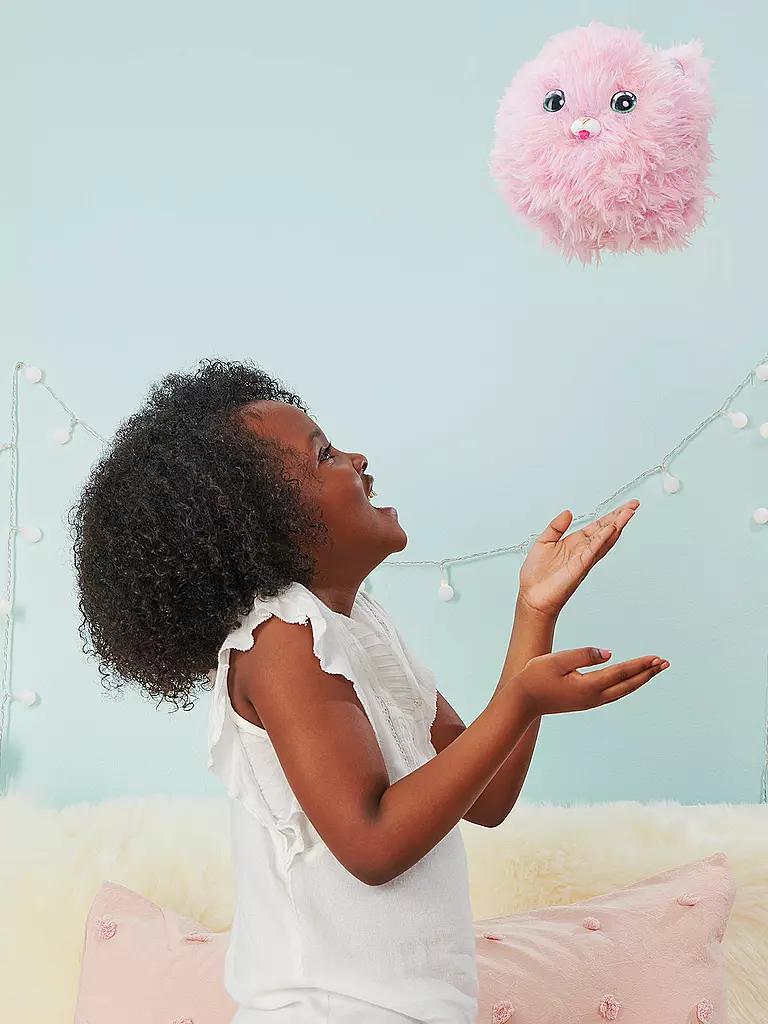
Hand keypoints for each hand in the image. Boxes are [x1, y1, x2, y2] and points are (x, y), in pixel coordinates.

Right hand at [514, 647, 668, 717]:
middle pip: (628, 684)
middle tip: (665, 663)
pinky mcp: (587, 702)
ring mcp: (591, 702)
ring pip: (623, 691)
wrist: (523, 701)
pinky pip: (614, 693)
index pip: (621, 672)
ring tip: (654, 669)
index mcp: (589, 686)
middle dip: (647, 673)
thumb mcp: (557, 660)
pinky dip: (627, 685)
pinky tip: (631, 679)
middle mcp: (594, 697)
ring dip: (640, 679)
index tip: (657, 657)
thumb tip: (609, 654)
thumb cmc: (536, 676)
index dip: (640, 664)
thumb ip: (583, 655)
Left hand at [519, 500, 638, 617]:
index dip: (611, 516)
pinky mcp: (579, 567)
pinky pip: (594, 550)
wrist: (532, 596)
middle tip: (634, 504)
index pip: (598, 527)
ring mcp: (584, 559)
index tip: (624, 506)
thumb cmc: (537, 575)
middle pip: (606, 531)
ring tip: (629, 512)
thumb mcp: (544, 542)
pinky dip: (603, 539)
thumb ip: (556, 527)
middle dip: (620, 517)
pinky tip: (611, 528)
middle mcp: (583, 550)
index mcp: (575, 543)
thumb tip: (568, 512)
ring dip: (617, 525)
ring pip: (605, 539)